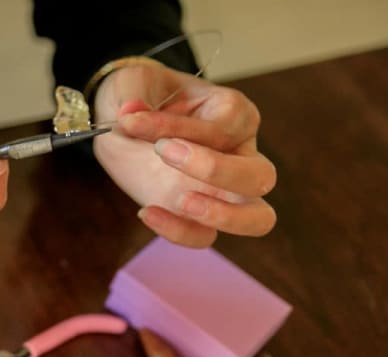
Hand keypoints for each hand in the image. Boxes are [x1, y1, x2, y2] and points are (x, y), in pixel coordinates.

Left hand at [92, 58, 275, 246]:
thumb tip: (130, 114)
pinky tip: (146, 212)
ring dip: (222, 215)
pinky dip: (178, 231)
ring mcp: (223, 192)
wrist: (125, 121)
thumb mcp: (134, 88)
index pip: (223, 125)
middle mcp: (239, 155)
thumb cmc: (143, 97)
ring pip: (257, 219)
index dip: (176, 125)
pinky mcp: (197, 217)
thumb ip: (133, 97)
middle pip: (261, 176)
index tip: (132, 120)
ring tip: (180, 200)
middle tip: (165, 153)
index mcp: (234, 114)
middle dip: (218, 169)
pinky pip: (204, 237)